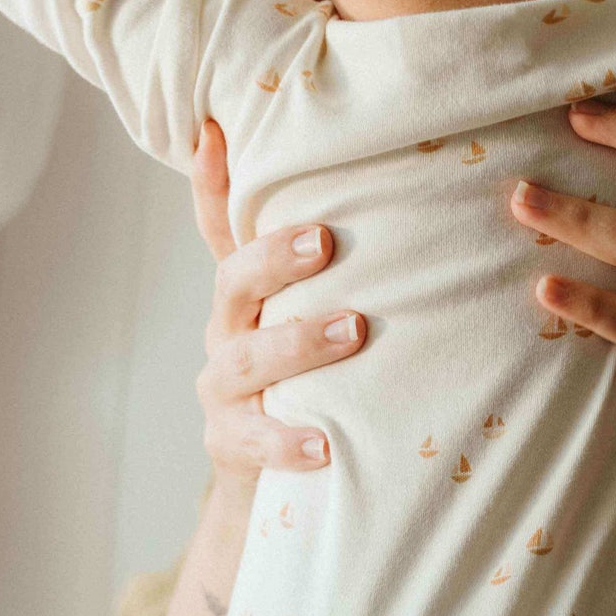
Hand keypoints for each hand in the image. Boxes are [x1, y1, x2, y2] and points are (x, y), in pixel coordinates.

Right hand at [190, 118, 363, 484]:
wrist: (266, 480)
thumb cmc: (312, 380)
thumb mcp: (316, 316)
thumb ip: (339, 270)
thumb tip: (403, 185)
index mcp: (246, 294)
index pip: (221, 228)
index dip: (212, 183)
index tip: (216, 135)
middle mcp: (226, 332)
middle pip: (233, 283)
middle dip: (274, 260)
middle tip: (323, 241)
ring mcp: (223, 391)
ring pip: (246, 360)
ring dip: (298, 342)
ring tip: (354, 330)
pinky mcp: (230, 445)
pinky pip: (255, 441)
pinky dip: (289, 440)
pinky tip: (326, 443)